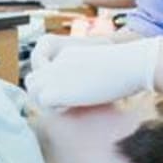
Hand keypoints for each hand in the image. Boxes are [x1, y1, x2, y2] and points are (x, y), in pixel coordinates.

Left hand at [25, 38, 159, 109]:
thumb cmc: (126, 67)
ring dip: (46, 100)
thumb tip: (91, 87)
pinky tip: (72, 106)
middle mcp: (58, 62)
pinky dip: (54, 108)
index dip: (50, 84)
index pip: (44, 71)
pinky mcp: (60, 89)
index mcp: (67, 54)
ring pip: (32, 89)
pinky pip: (43, 101)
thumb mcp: (100, 66)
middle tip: (62, 102)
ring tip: (66, 105)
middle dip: (42, 93)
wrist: (131, 63)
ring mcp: (57, 74)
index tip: (68, 93)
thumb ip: (87, 73)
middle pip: (32, 79)